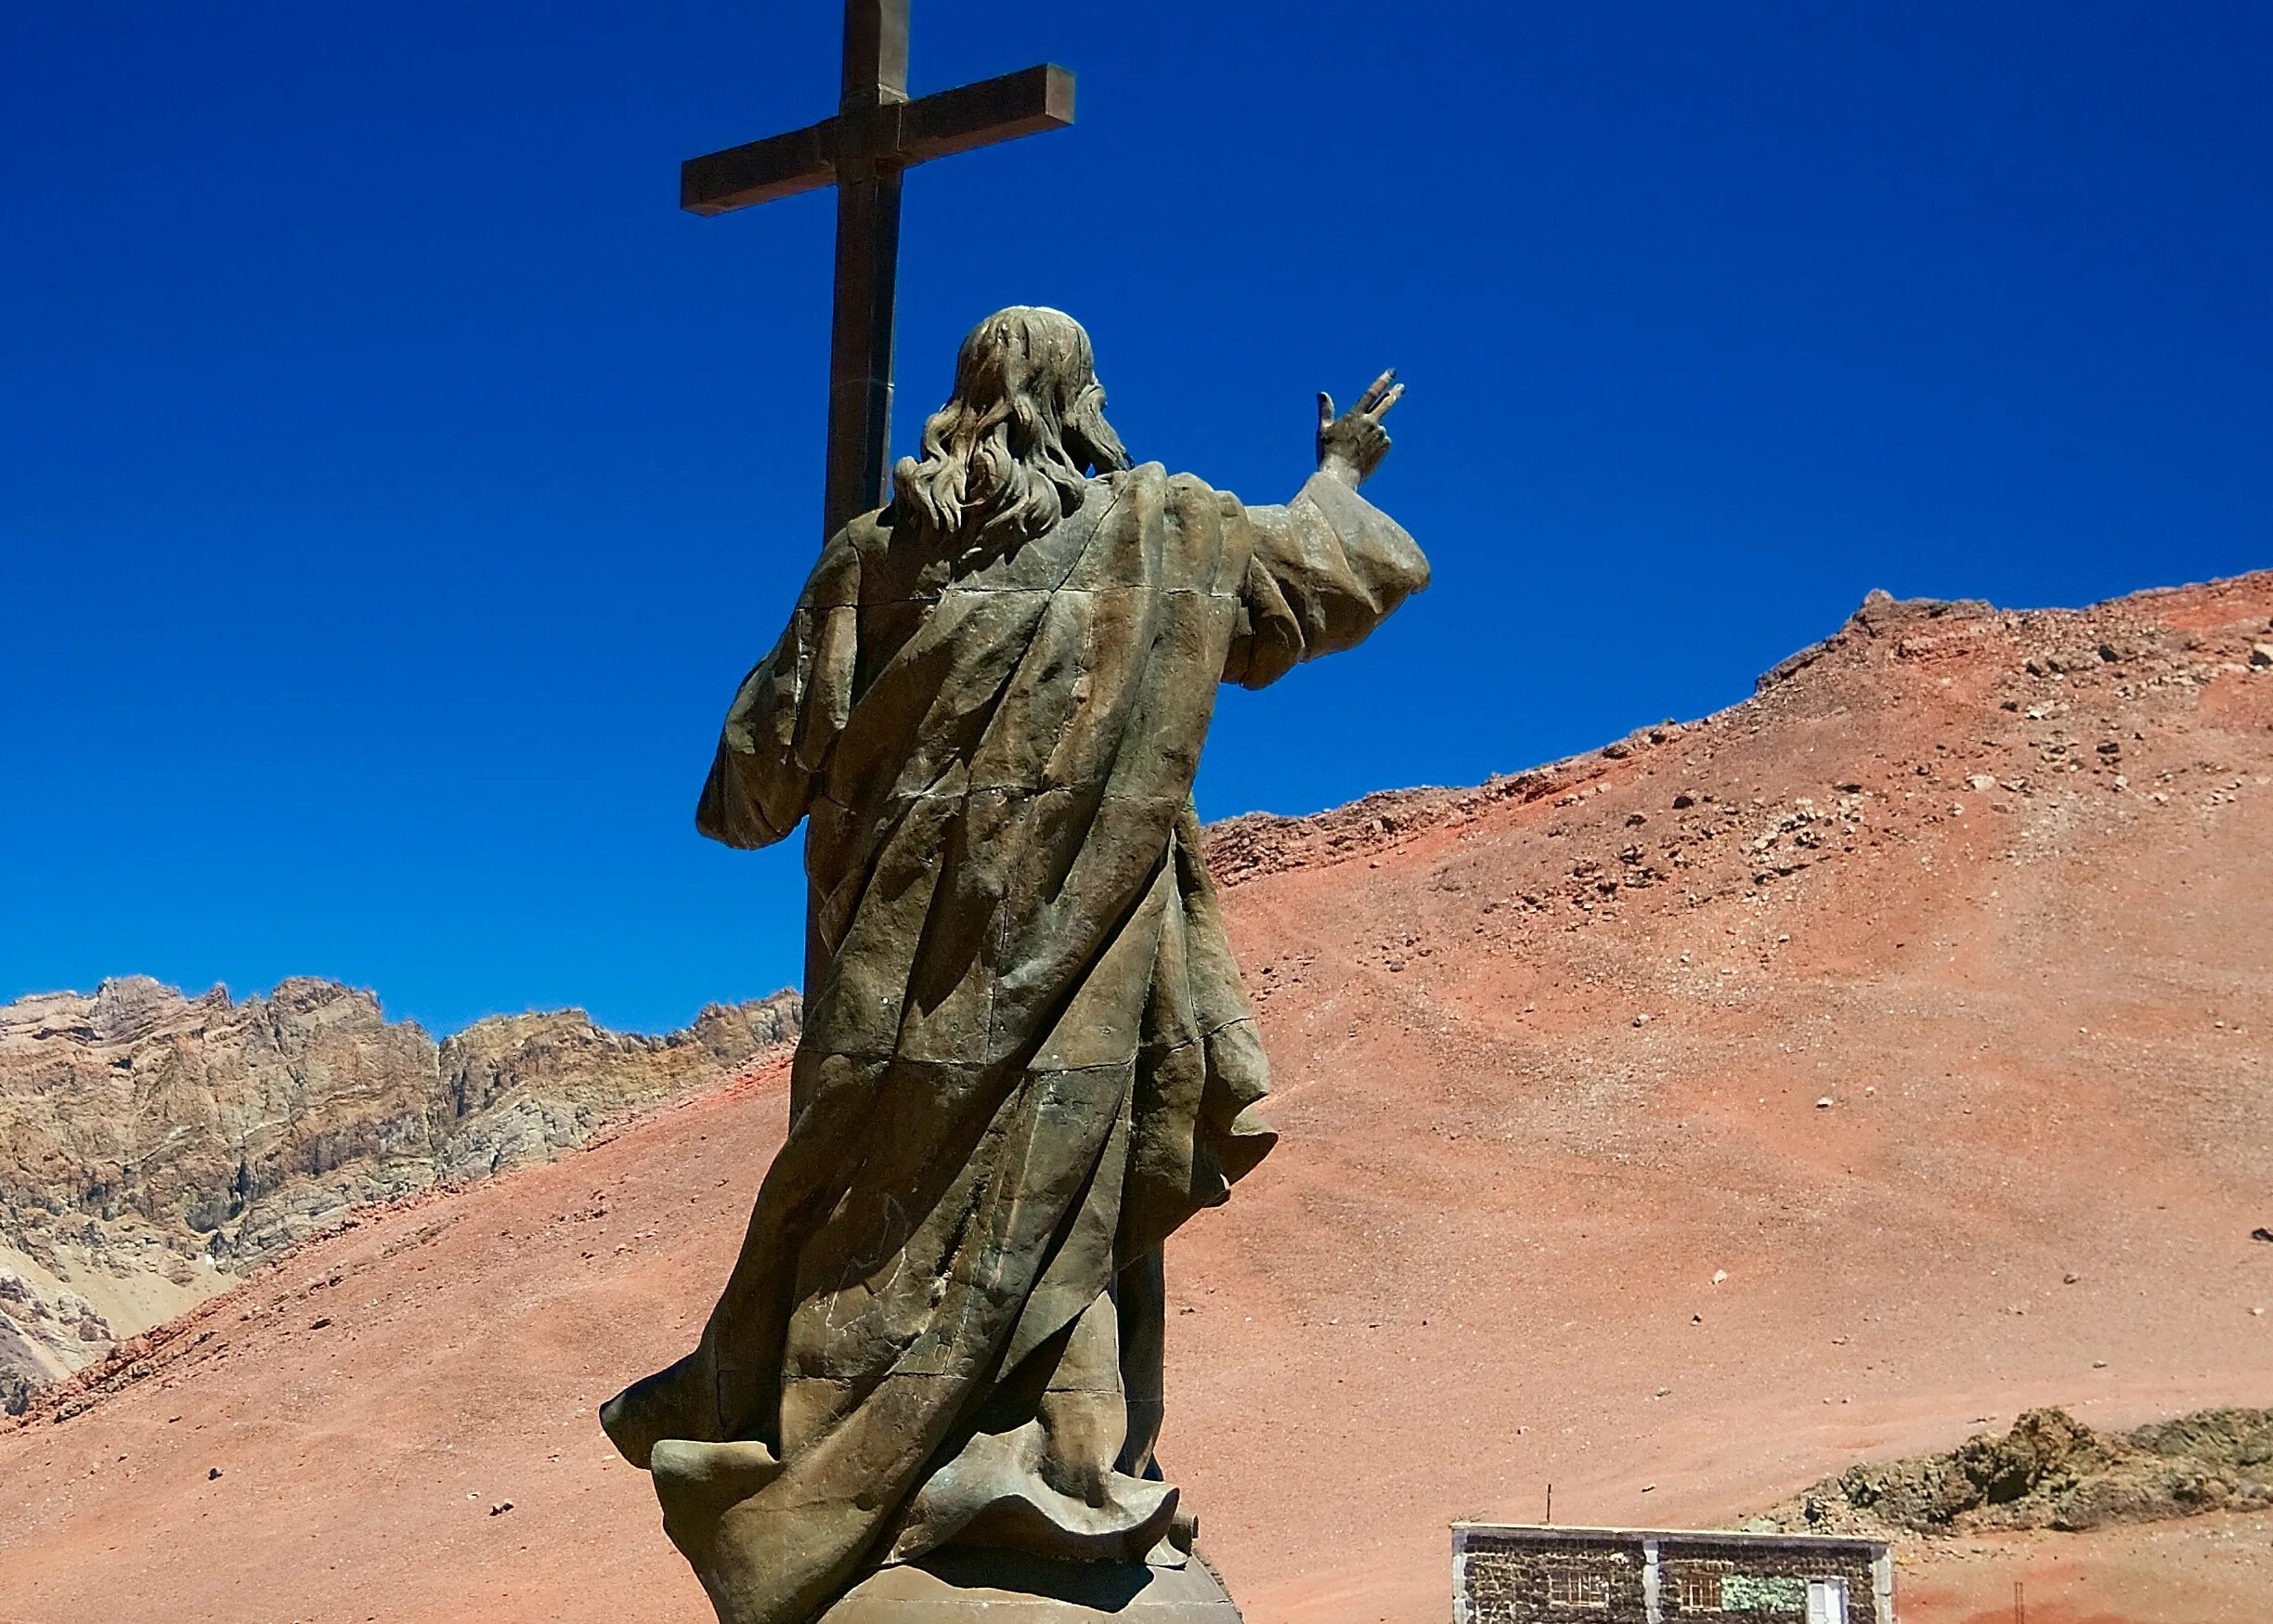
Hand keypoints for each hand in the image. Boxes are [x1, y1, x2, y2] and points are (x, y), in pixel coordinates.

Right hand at [1316, 369, 1403, 487]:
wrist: (1340, 475)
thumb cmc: (1329, 453)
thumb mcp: (1324, 429)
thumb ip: (1326, 410)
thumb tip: (1322, 393)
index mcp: (1355, 415)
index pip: (1371, 393)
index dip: (1383, 381)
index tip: (1392, 373)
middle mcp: (1370, 423)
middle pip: (1386, 403)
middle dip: (1395, 393)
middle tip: (1402, 387)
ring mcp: (1379, 435)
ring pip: (1379, 429)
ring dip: (1371, 435)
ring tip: (1357, 449)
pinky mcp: (1385, 447)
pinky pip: (1383, 442)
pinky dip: (1376, 445)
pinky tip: (1365, 454)